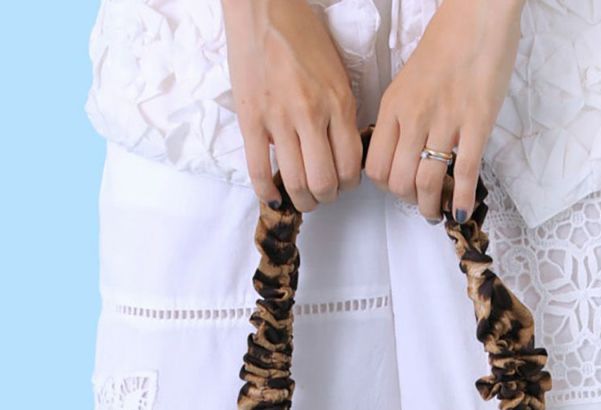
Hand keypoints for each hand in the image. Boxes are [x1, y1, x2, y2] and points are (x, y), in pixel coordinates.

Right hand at [222, 0, 361, 211]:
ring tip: (302, 199)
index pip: (350, 166)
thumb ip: (340, 111)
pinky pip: (258, 170)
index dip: (348, 185)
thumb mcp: (336, 71)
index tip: (342, 183)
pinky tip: (272, 197)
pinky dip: (266, 192)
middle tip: (322, 194)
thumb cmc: (301, 34)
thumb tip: (339, 149)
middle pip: (324, 182)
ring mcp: (278, 119)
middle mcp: (311, 114)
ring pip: (295, 183)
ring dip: (301, 200)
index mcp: (338, 102)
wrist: (262, 7)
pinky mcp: (250, 119)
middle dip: (326, 198)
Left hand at [364, 0, 524, 221]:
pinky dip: (462, 199)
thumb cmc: (446, 43)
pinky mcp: (477, 123)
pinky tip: (462, 211)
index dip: (384, 185)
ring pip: (427, 182)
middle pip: (398, 181)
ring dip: (431, 206)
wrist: (479, 14)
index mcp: (394, 106)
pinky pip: (465, 172)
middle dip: (407, 200)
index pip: (375, 165)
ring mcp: (446, 121)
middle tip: (419, 200)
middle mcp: (414, 117)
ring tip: (437, 211)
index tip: (397, 186)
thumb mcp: (408, 79)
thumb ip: (401, 115)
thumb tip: (401, 149)